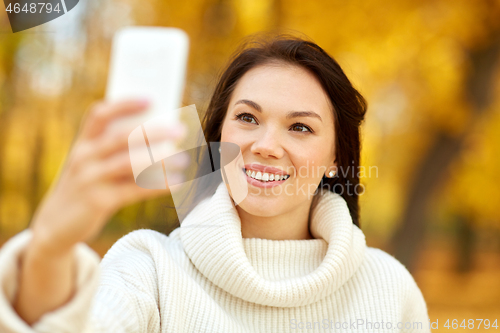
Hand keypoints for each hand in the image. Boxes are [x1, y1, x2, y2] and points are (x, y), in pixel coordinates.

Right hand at [30, 99, 187, 252]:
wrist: (55, 226)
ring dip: (160, 159)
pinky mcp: (99, 202)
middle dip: (153, 132)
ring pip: (130, 163)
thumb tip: (159, 139)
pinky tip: (178, 182)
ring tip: (184, 158)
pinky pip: (135, 190)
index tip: (150, 99)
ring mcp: (90, 179)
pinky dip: (159, 185)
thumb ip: (113, 152)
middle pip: (122, 137)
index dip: (124, 104)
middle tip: (180, 129)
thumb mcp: (89, 165)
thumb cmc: (84, 187)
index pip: (100, 114)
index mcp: (82, 143)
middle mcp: (83, 157)